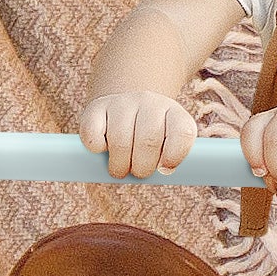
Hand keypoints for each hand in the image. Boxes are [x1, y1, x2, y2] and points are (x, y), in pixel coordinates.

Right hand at [78, 89, 199, 178]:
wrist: (124, 109)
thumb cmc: (149, 139)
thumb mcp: (167, 145)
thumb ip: (172, 159)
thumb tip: (164, 171)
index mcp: (174, 113)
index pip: (182, 132)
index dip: (175, 156)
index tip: (164, 169)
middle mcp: (150, 102)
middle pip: (149, 140)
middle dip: (142, 167)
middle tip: (138, 172)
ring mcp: (122, 103)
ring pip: (120, 140)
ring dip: (119, 164)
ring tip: (120, 169)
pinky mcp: (96, 108)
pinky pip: (93, 134)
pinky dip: (97, 149)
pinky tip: (102, 150)